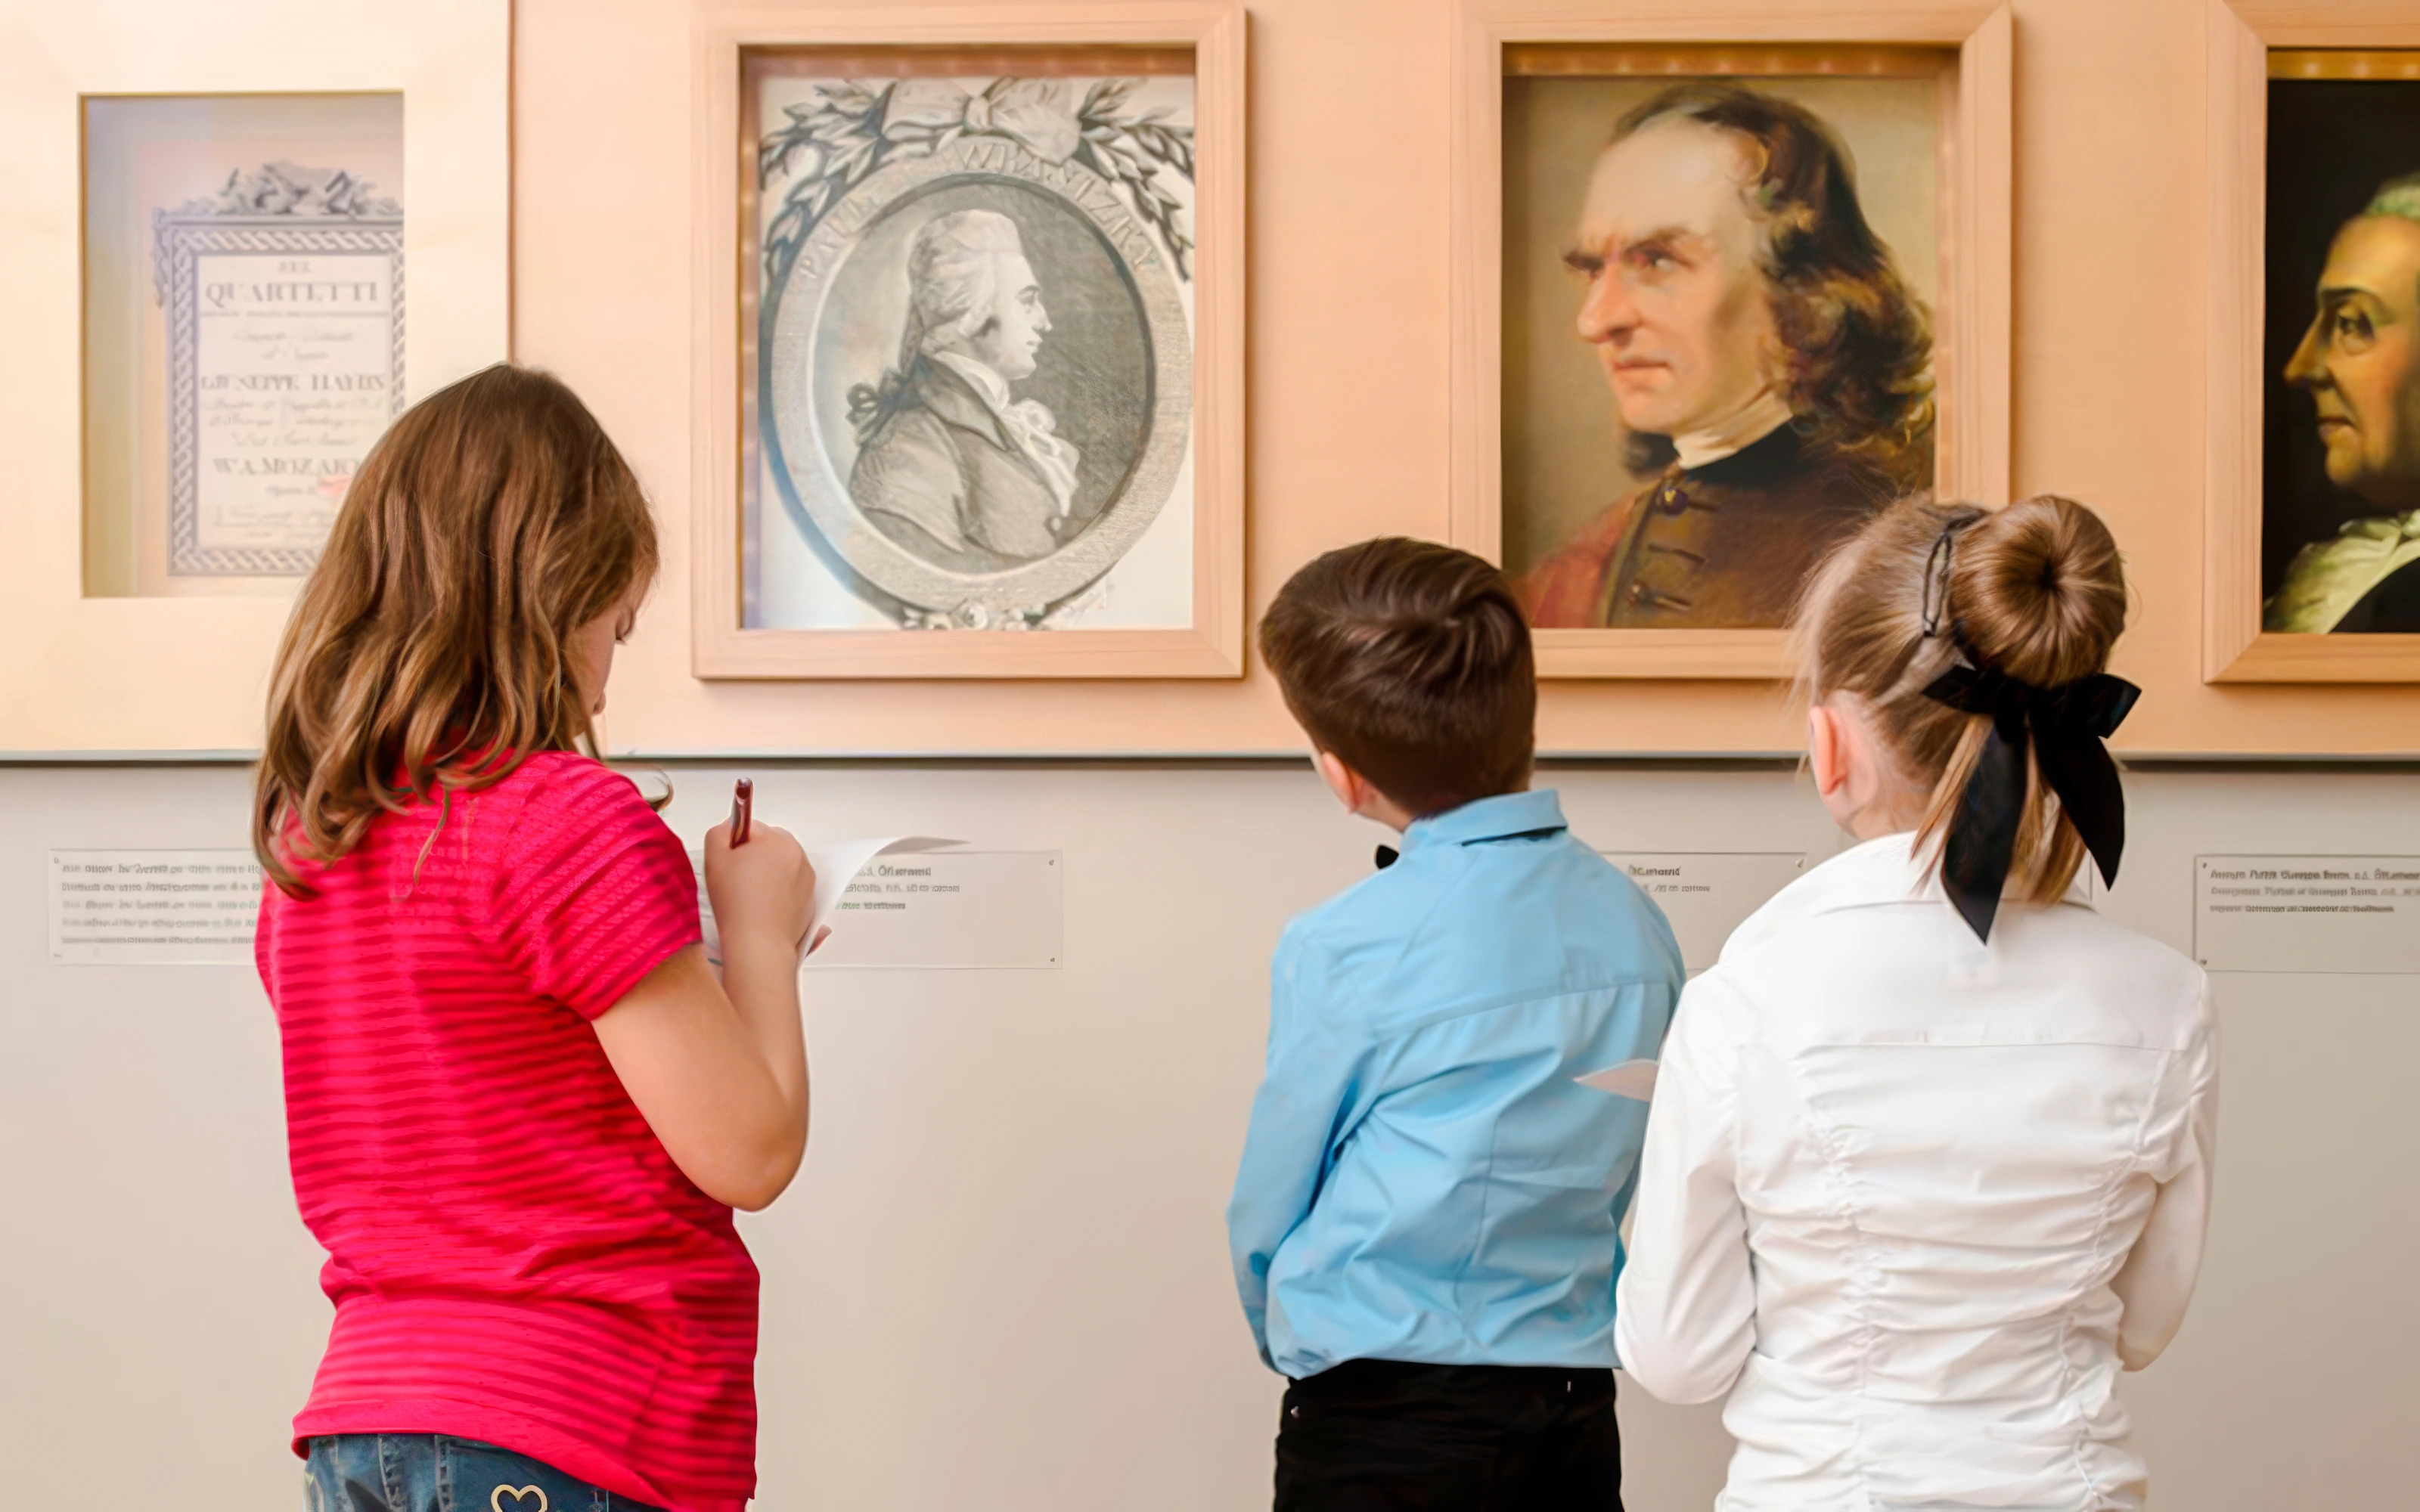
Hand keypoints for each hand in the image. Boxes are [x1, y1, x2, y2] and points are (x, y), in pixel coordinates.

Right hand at [704, 820, 814, 952]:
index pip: (751, 829)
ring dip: (767, 876)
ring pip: (780, 868)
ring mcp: (808, 879)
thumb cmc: (736, 902)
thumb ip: (720, 833)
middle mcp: (799, 856)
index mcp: (779, 840)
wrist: (759, 944)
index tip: (729, 865)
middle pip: (769, 847)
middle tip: (737, 883)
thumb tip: (731, 828)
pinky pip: (790, 889)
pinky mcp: (810, 900)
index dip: (734, 847)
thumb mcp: (714, 857)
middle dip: (753, 859)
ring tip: (750, 899)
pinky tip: (763, 909)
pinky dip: (778, 894)